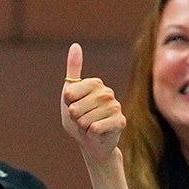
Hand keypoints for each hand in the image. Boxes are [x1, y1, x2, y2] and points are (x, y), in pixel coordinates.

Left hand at [60, 43, 124, 162]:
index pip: (69, 93)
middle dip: (75, 118)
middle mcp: (107, 92)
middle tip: (83, 120)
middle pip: (75, 108)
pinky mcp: (120, 122)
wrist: (90, 143)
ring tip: (89, 126)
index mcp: (96, 84)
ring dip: (83, 127)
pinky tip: (97, 133)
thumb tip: (75, 45)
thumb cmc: (79, 119)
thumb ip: (73, 71)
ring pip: (84, 119)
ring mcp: (116, 107)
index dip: (68, 104)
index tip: (75, 107)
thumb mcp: (69, 96)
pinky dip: (91, 134)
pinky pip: (95, 128)